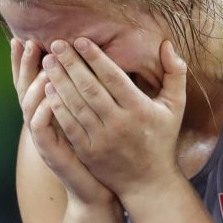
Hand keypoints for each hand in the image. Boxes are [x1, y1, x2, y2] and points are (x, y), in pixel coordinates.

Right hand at [11, 37, 115, 206]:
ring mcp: (43, 139)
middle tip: (28, 42)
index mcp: (49, 112)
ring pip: (29, 106)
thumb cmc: (101, 152)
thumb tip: (97, 60)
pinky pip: (40, 128)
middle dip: (24, 65)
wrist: (100, 190)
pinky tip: (52, 94)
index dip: (24, 61)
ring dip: (35, 84)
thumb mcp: (92, 118)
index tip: (24, 37)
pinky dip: (44, 110)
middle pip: (23, 89)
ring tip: (45, 65)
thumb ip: (90, 91)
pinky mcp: (50, 153)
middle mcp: (41, 123)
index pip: (30, 81)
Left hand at [42, 36, 186, 197]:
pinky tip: (47, 90)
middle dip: (71, 64)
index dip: (95, 58)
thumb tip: (167, 44)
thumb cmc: (161, 138)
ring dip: (59, 82)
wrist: (148, 182)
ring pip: (76, 105)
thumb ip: (174, 74)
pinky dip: (57, 107)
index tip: (79, 40)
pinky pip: (69, 125)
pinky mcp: (88, 152)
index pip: (114, 77)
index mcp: (140, 109)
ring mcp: (102, 139)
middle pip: (90, 88)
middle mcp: (120, 123)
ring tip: (48, 62)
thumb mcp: (175, 106)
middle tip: (56, 44)